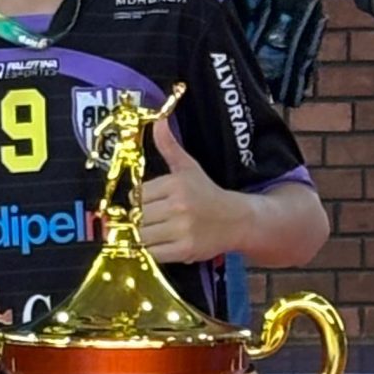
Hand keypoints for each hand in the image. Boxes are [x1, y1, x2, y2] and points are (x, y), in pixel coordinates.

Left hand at [141, 115, 242, 264]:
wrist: (236, 220)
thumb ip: (169, 145)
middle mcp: (178, 205)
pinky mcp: (185, 250)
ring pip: (142, 234)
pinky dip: (151, 251)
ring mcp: (182, 229)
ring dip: (142, 236)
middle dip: (139, 220)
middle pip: (138, 215)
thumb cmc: (207, 193)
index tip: (149, 204)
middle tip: (150, 221)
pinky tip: (160, 245)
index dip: (139, 202)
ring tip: (154, 233)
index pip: (137, 194)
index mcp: (176, 184)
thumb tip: (158, 120)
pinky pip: (153, 253)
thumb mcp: (188, 167)